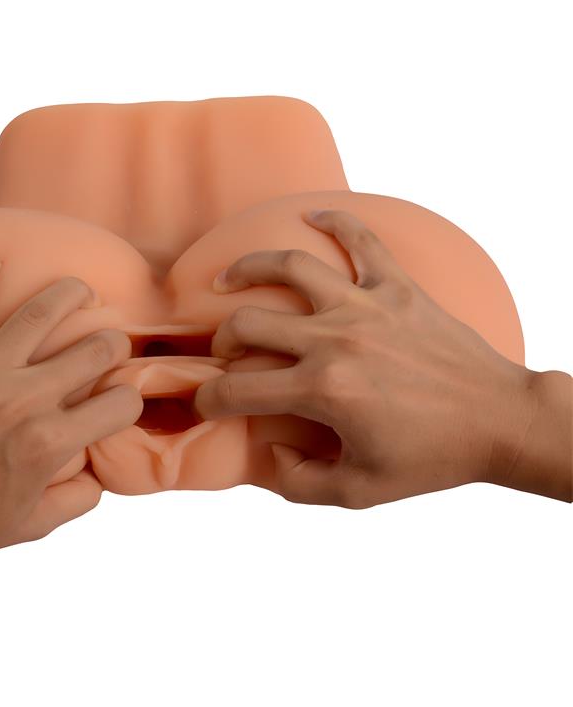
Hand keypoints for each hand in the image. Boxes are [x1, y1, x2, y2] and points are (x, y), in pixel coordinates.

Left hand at [0, 260, 142, 565]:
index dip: (128, 401)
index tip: (117, 402)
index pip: (122, 402)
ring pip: (39, 312)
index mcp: (52, 441)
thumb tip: (98, 468)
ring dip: (70, 294)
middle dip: (114, 344)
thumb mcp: (37, 524)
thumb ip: (81, 497)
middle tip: (107, 345)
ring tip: (80, 290)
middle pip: (96, 348)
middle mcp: (24, 400)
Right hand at [193, 209, 571, 506]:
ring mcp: (366, 307)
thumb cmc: (432, 458)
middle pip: (248, 324)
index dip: (208, 400)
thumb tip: (271, 452)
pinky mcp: (397, 288)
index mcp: (322, 391)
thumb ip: (300, 482)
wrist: (499, 421)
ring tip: (227, 278)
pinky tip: (312, 215)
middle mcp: (335, 341)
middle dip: (222, 342)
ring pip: (289, 268)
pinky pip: (362, 240)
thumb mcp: (359, 492)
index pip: (237, 390)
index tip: (206, 404)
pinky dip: (335, 221)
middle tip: (227, 355)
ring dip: (247, 269)